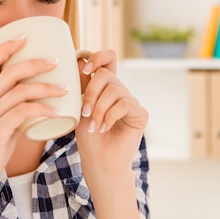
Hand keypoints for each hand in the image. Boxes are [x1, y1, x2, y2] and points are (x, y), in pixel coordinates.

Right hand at [0, 36, 65, 192]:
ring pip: (19, 91)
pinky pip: (22, 114)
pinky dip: (41, 109)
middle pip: (9, 72)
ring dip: (45, 87)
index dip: (6, 46)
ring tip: (65, 89)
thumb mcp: (1, 123)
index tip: (25, 36)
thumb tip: (38, 101)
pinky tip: (56, 111)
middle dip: (35, 63)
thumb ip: (14, 110)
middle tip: (56, 61)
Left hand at [75, 50, 147, 173]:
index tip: (85, 70)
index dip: (98, 57)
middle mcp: (120, 91)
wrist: (98, 161)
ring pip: (114, 91)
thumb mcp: (80, 107)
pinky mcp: (140, 114)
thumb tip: (79, 60)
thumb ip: (83, 86)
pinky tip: (104, 128)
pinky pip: (124, 104)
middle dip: (91, 93)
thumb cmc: (88, 136)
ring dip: (99, 109)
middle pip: (106, 75)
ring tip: (94, 126)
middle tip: (84, 112)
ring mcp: (131, 102)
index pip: (108, 59)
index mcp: (105, 86)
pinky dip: (110, 117)